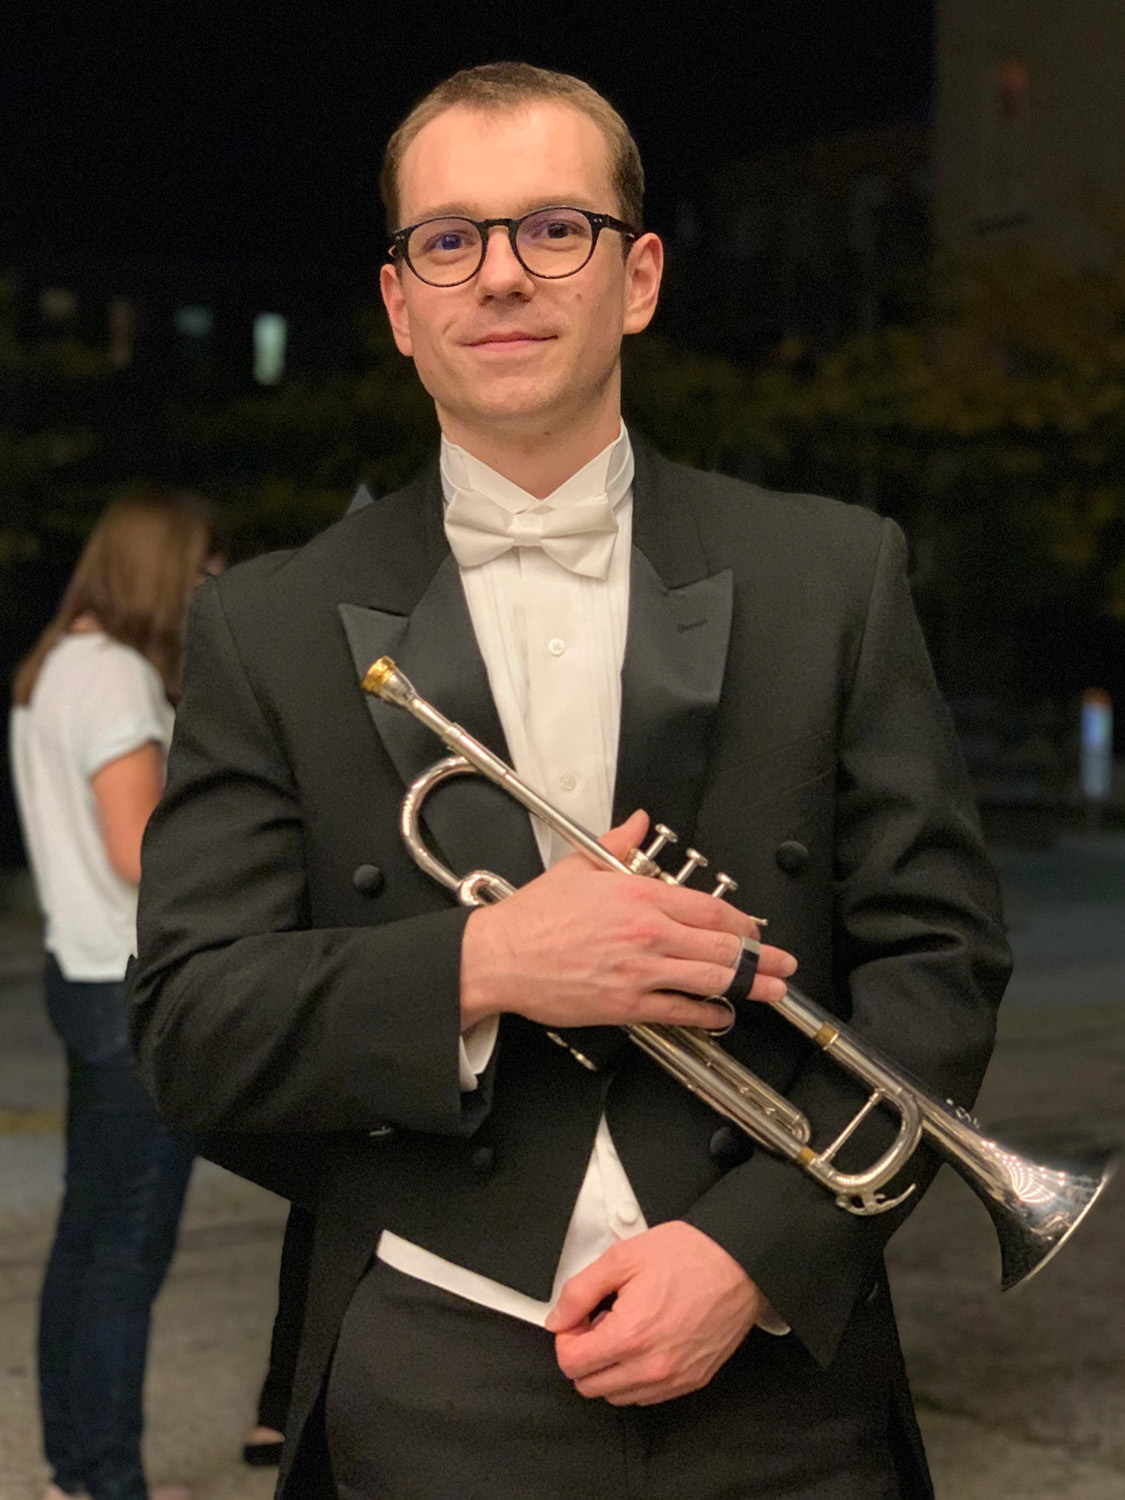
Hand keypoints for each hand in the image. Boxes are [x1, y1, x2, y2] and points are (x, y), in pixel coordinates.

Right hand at [460, 810, 796, 1030]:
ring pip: (710, 978)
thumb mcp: (578, 866)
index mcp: (639, 895)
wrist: (501, 956)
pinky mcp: (627, 1004)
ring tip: (774, 991)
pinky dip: (708, 1013)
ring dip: (750, 986)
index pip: (710, 907)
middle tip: (785, 963)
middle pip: (722, 945)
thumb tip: (637, 822)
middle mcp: (648, 933)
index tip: (756, 929)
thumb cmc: (535, 916)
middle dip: (763, 957)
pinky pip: (680, 1010)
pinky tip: (723, 1014)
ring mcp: (640, 971)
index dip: (743, 921)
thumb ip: (617, 844)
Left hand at [545, 1221, 764, 1404]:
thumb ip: (580, 1291)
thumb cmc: (688, 1255)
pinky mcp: (692, 1381)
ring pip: (616, 1396)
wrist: (740, 1263)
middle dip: (585, 1355)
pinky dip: (635, 1377)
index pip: (571, 1364)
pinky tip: (645, 1342)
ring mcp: (674, 1379)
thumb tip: (557, 1319)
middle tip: (600, 1322)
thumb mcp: (623, 1258)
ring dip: (610, 1369)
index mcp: (630, 1336)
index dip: (567, 1338)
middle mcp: (651, 1367)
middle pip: (589, 1386)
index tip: (578, 1319)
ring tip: (625, 1330)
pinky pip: (647, 1396)